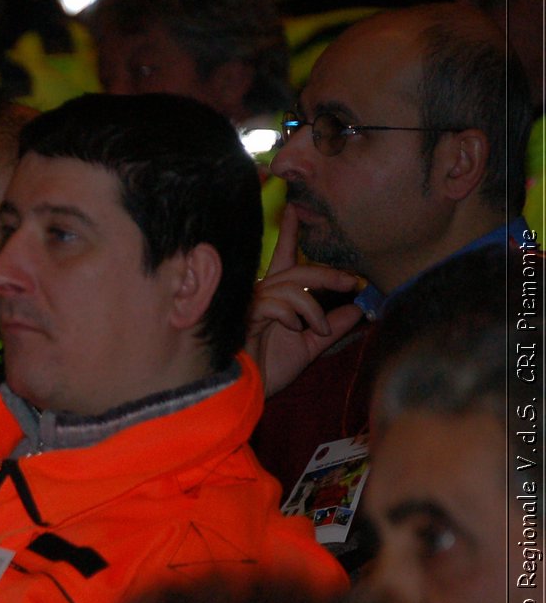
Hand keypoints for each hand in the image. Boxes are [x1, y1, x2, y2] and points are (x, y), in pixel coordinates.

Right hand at [246, 204, 363, 396]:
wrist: (245, 393)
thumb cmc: (267, 371)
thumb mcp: (308, 346)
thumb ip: (330, 328)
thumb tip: (358, 310)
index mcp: (272, 299)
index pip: (283, 261)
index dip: (288, 235)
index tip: (293, 209)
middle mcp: (259, 296)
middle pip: (294, 270)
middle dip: (325, 274)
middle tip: (350, 282)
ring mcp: (249, 305)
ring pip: (288, 286)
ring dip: (311, 306)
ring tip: (319, 328)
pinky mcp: (244, 316)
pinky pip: (274, 303)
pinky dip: (291, 314)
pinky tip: (294, 328)